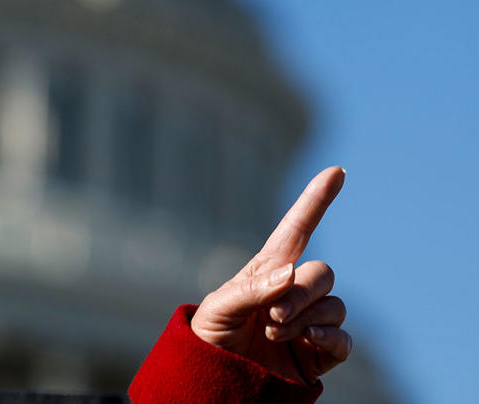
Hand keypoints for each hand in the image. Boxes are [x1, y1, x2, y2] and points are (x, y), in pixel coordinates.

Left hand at [191, 166, 351, 383]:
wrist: (214, 383)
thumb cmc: (210, 339)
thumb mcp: (218, 309)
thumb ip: (252, 289)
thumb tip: (291, 273)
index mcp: (266, 271)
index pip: (297, 229)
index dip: (315, 200)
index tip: (337, 172)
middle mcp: (293, 291)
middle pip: (322, 273)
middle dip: (301, 292)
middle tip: (272, 315)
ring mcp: (310, 320)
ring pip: (335, 304)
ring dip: (307, 317)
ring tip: (275, 330)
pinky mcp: (321, 352)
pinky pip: (344, 338)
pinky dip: (330, 337)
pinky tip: (307, 341)